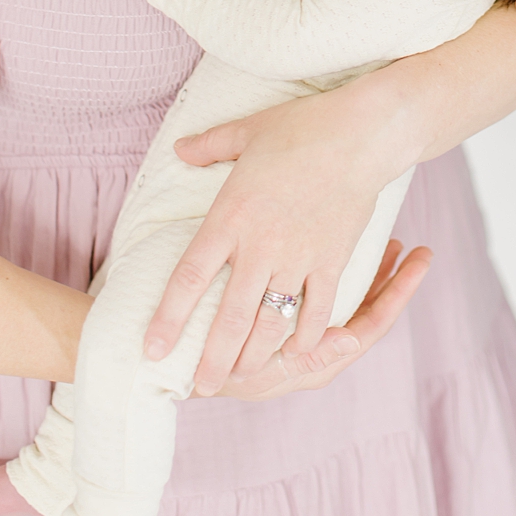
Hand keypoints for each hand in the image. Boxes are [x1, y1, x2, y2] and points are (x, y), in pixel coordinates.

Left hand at [144, 84, 401, 393]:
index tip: (153, 350)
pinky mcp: (332, 260)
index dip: (168, 318)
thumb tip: (179, 149)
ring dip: (254, 355)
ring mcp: (298, 256)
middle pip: (228, 317)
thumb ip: (209, 146)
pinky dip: (305, 336)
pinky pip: (316, 310)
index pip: (190, 277)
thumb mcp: (248, 130)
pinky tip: (296, 353)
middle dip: (212, 359)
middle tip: (200, 388)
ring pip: (270, 322)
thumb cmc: (304, 126)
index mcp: (231, 215)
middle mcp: (260, 245)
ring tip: (242, 376)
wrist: (362, 133)